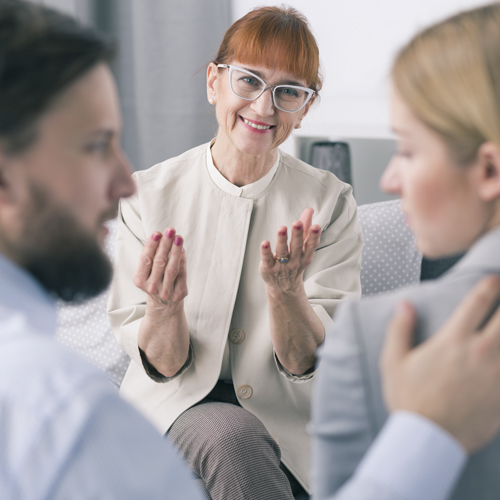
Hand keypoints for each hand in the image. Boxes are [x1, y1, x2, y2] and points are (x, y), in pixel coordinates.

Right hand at [134, 228, 187, 314]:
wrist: (163, 305)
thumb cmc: (155, 280)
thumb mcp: (148, 270)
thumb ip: (153, 255)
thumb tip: (164, 237)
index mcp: (140, 280)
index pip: (146, 259)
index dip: (151, 245)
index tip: (157, 232)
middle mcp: (151, 287)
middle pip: (159, 262)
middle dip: (165, 244)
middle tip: (170, 230)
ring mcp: (165, 292)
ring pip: (172, 268)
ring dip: (175, 250)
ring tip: (178, 237)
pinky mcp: (178, 294)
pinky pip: (182, 274)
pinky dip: (182, 260)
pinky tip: (182, 249)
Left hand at [259, 207, 321, 294]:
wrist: (283, 287)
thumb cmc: (294, 261)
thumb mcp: (302, 247)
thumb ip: (305, 227)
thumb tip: (310, 209)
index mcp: (305, 255)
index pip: (311, 245)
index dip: (314, 236)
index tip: (316, 226)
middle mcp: (294, 261)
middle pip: (296, 246)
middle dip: (297, 234)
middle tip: (297, 222)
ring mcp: (281, 266)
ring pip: (282, 252)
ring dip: (282, 240)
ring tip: (282, 228)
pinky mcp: (268, 268)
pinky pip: (267, 259)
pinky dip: (266, 251)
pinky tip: (265, 242)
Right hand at [381, 275, 499, 452]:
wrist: (428, 438)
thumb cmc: (409, 398)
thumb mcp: (393, 361)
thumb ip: (399, 329)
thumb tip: (405, 305)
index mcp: (453, 341)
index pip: (477, 303)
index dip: (488, 286)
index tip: (494, 279)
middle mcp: (480, 352)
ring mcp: (497, 374)